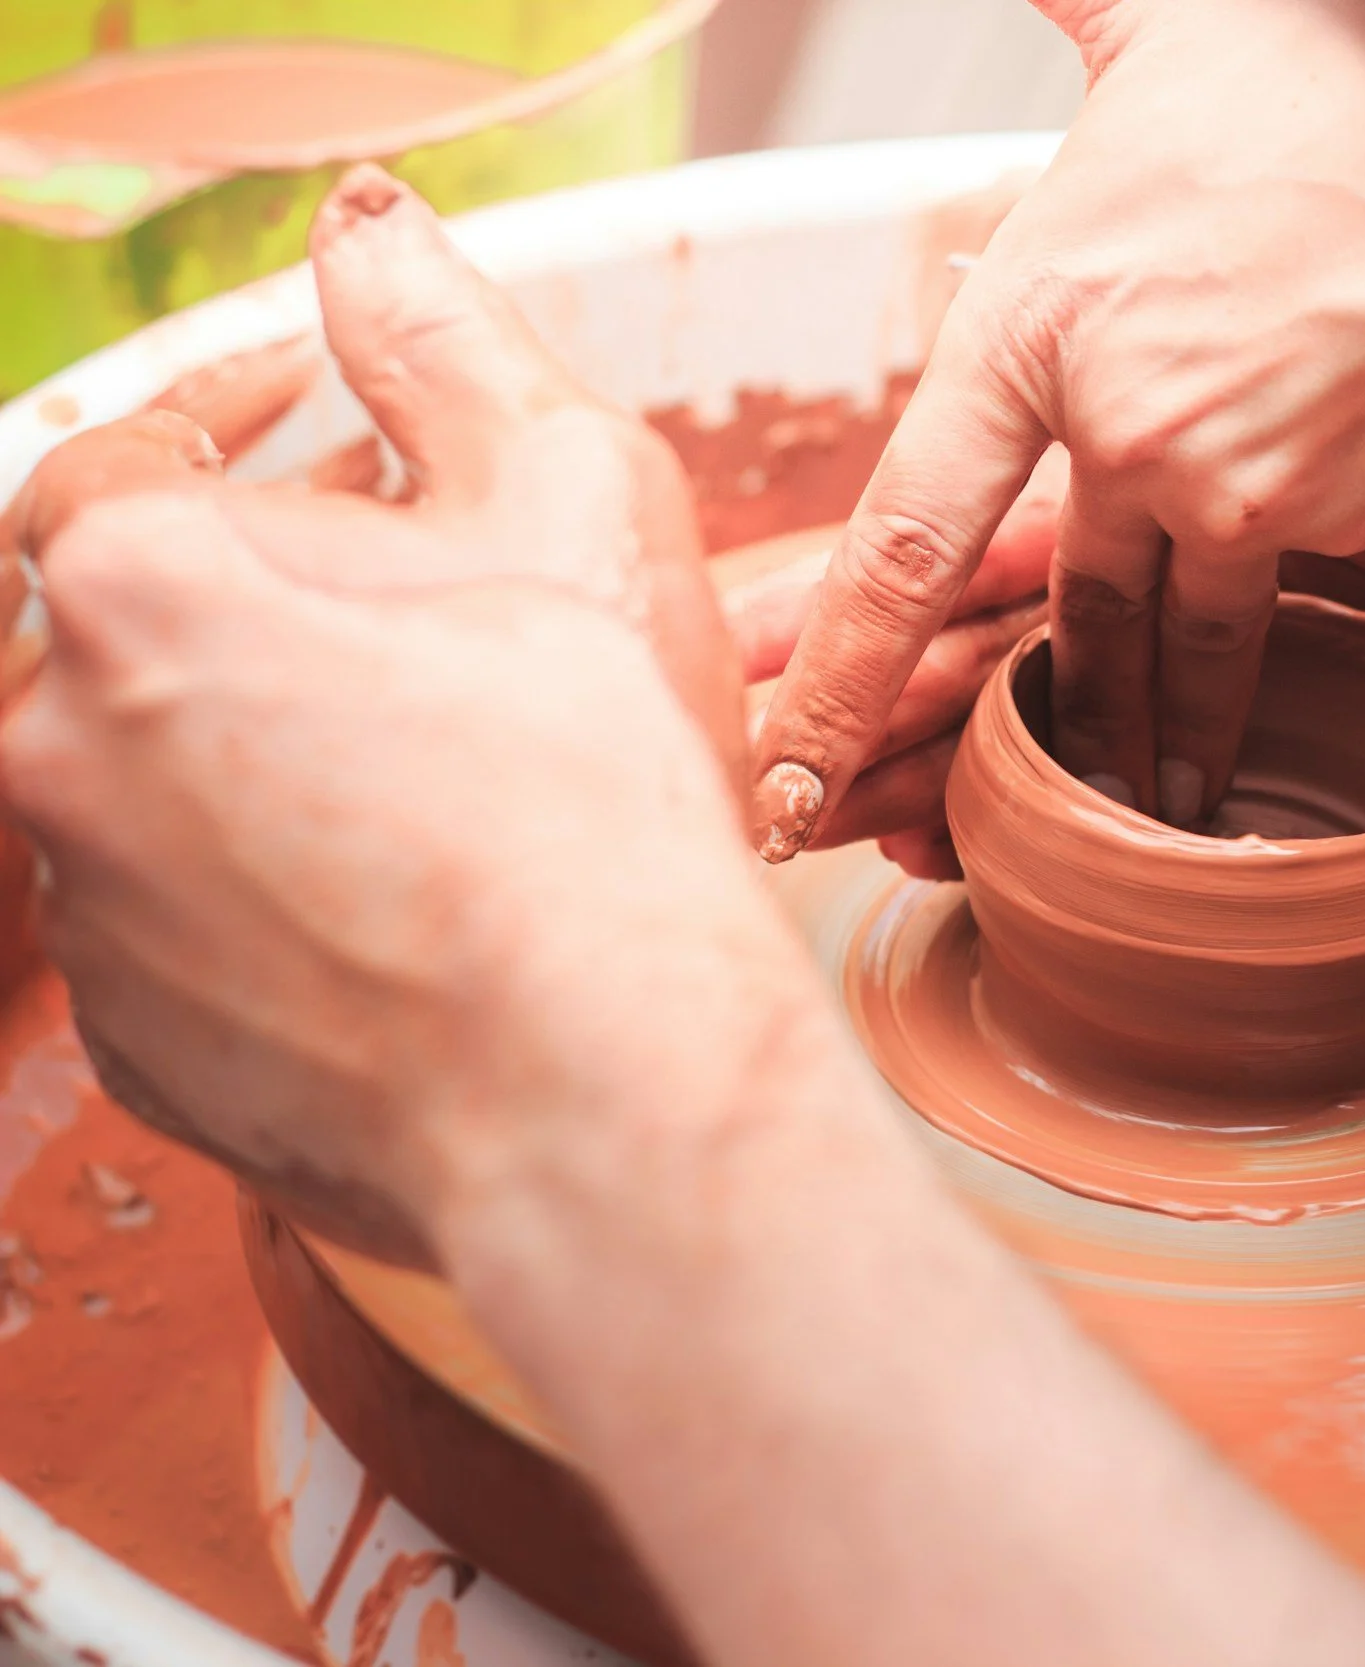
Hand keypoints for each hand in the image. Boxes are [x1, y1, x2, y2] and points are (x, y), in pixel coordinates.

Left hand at [0, 168, 782, 1266]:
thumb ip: (442, 340)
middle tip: (393, 587)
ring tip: (426, 755)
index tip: (315, 412)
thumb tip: (370, 239)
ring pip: (151, 778)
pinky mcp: (138, 1043)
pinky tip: (401, 889)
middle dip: (254, 586)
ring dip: (261, 736)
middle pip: (130, 626)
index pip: (134, 455)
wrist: (601, 1079)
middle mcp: (57, 745)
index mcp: (137, 586)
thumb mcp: (565, 496)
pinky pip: (182, 920)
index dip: (235, 414)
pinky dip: (267, 880)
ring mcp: (90, 912)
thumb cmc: (595, 786)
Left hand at [744, 0, 1364, 854]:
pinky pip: (1286, 556)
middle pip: (1062, 618)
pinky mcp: (1347, 522)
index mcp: (1043, 321)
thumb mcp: (1157, 21)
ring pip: (1182, 628)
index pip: (908, 536)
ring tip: (1160, 788)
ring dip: (1166, 721)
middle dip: (1040, 723)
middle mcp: (1129, 434)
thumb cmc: (1353, 74)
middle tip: (974, 815)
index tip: (787, 773)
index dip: (837, 678)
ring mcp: (1245, 495)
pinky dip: (1278, 547)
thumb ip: (1066, 9)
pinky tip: (1305, 510)